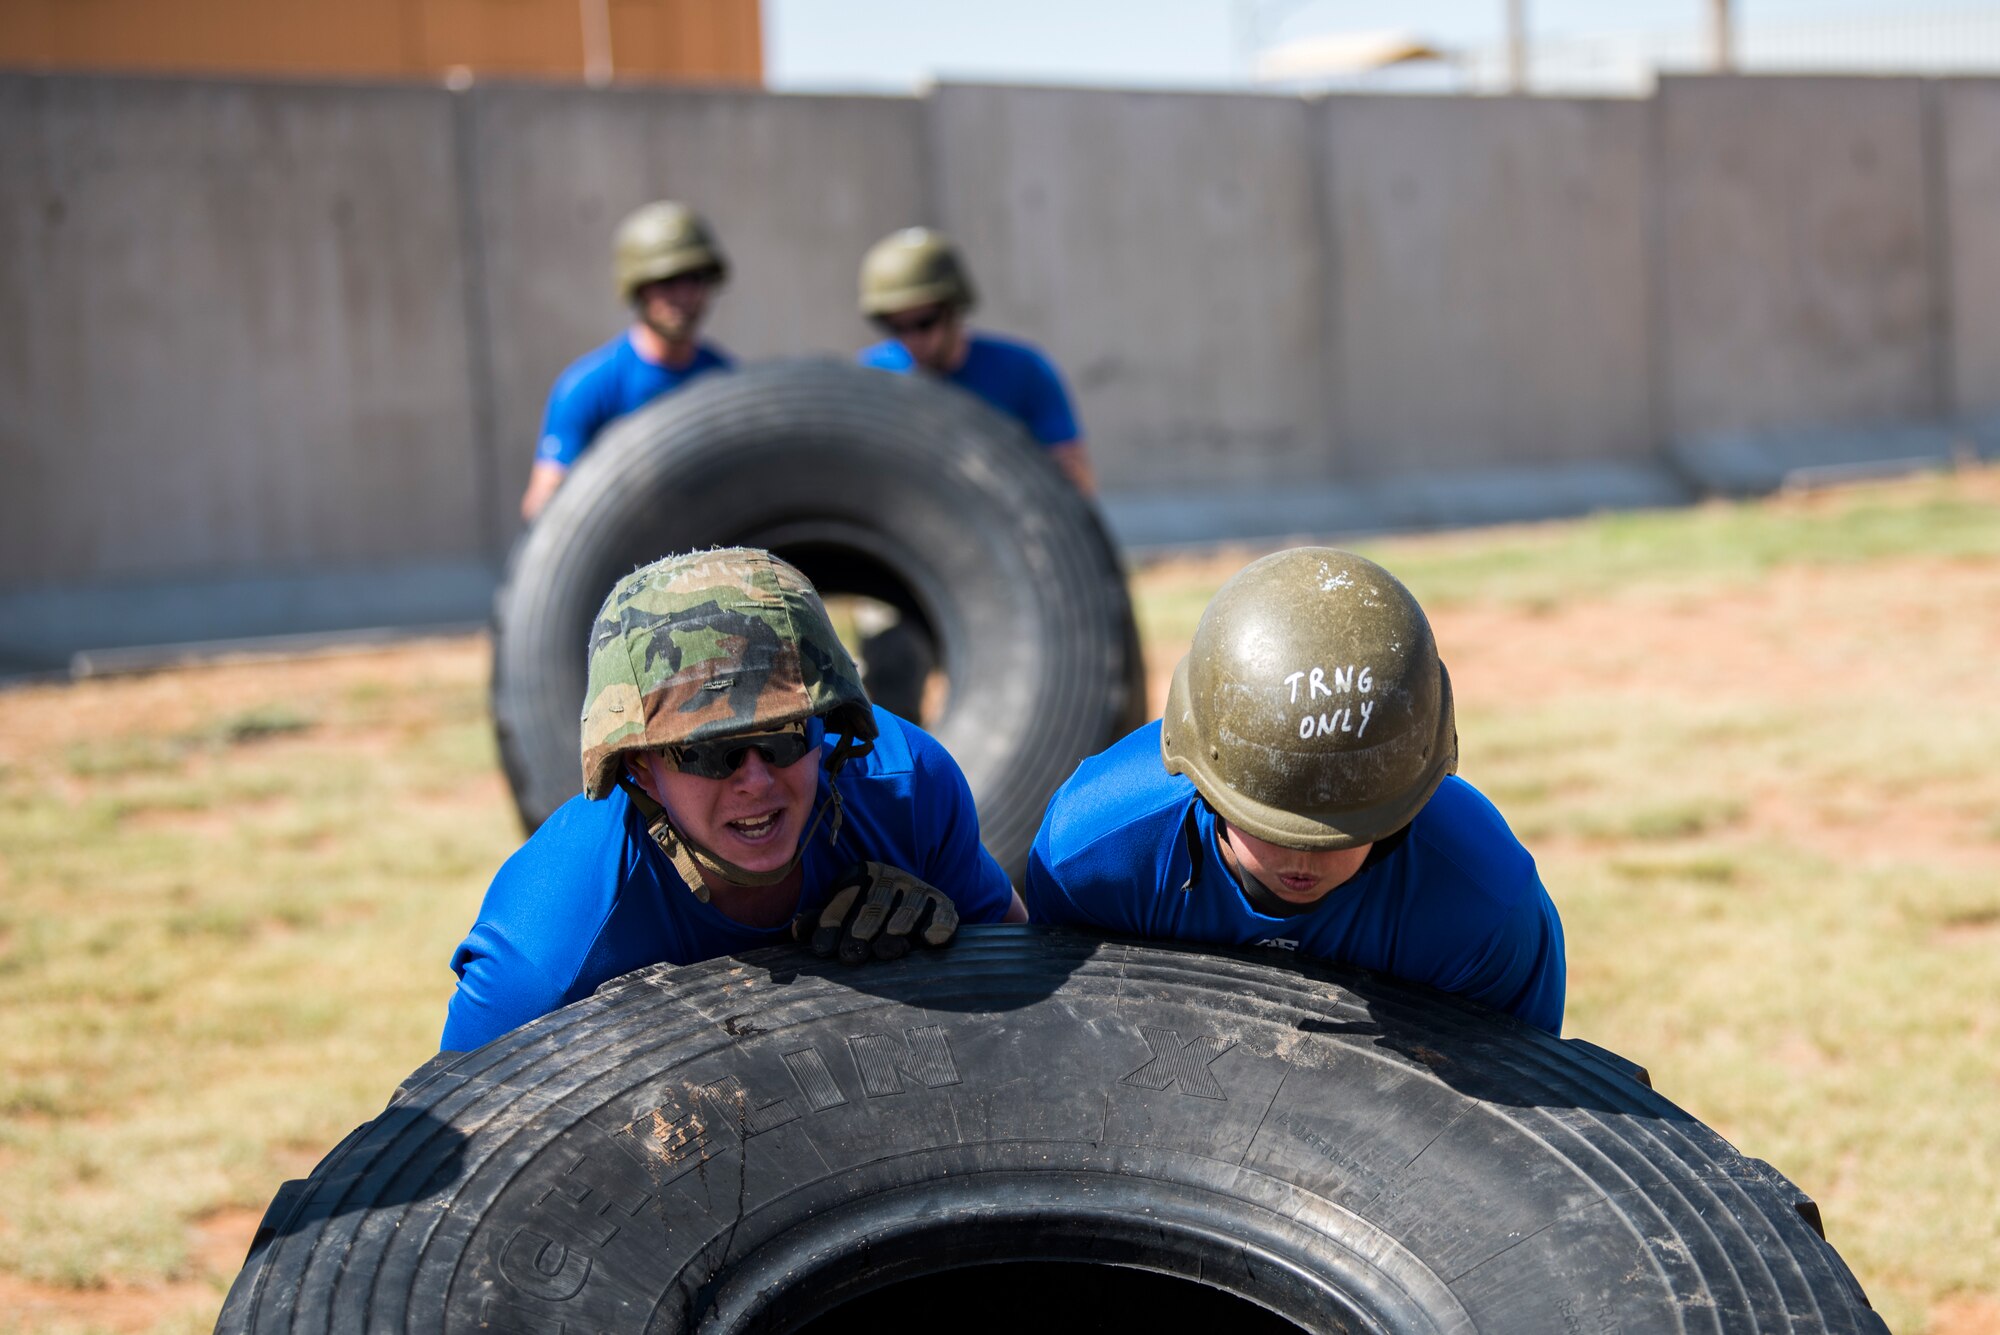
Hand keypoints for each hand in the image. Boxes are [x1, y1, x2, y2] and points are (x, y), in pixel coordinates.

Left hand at [805, 862, 959, 963]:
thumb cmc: (868, 912)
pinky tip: (928, 940)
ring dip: (897, 929)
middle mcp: (892, 878)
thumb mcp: (842, 912)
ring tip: (886, 950)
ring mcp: (920, 890)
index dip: (832, 921)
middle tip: (851, 954)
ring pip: (908, 908)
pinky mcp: (944, 906)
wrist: (915, 901)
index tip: (822, 947)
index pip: (844, 896)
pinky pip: (942, 915)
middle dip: (862, 928)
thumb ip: (820, 921)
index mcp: (862, 874)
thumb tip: (797, 930)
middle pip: (875, 903)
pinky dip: (937, 926)